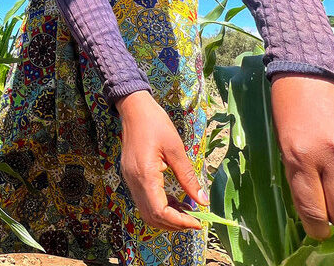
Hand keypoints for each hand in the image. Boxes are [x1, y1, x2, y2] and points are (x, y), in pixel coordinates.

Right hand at [116, 90, 209, 230]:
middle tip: (195, 220)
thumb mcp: (176, 148)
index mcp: (145, 175)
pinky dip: (161, 207)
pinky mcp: (132, 177)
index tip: (198, 222)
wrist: (133, 109)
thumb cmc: (155, 123)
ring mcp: (130, 180)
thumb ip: (188, 177)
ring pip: (147, 212)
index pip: (160, 211)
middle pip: (152, 217)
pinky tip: (176, 202)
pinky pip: (145, 201)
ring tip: (188, 212)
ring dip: (167, 218)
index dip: (180, 222)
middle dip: (174, 224)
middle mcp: (134, 182)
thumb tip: (203, 201)